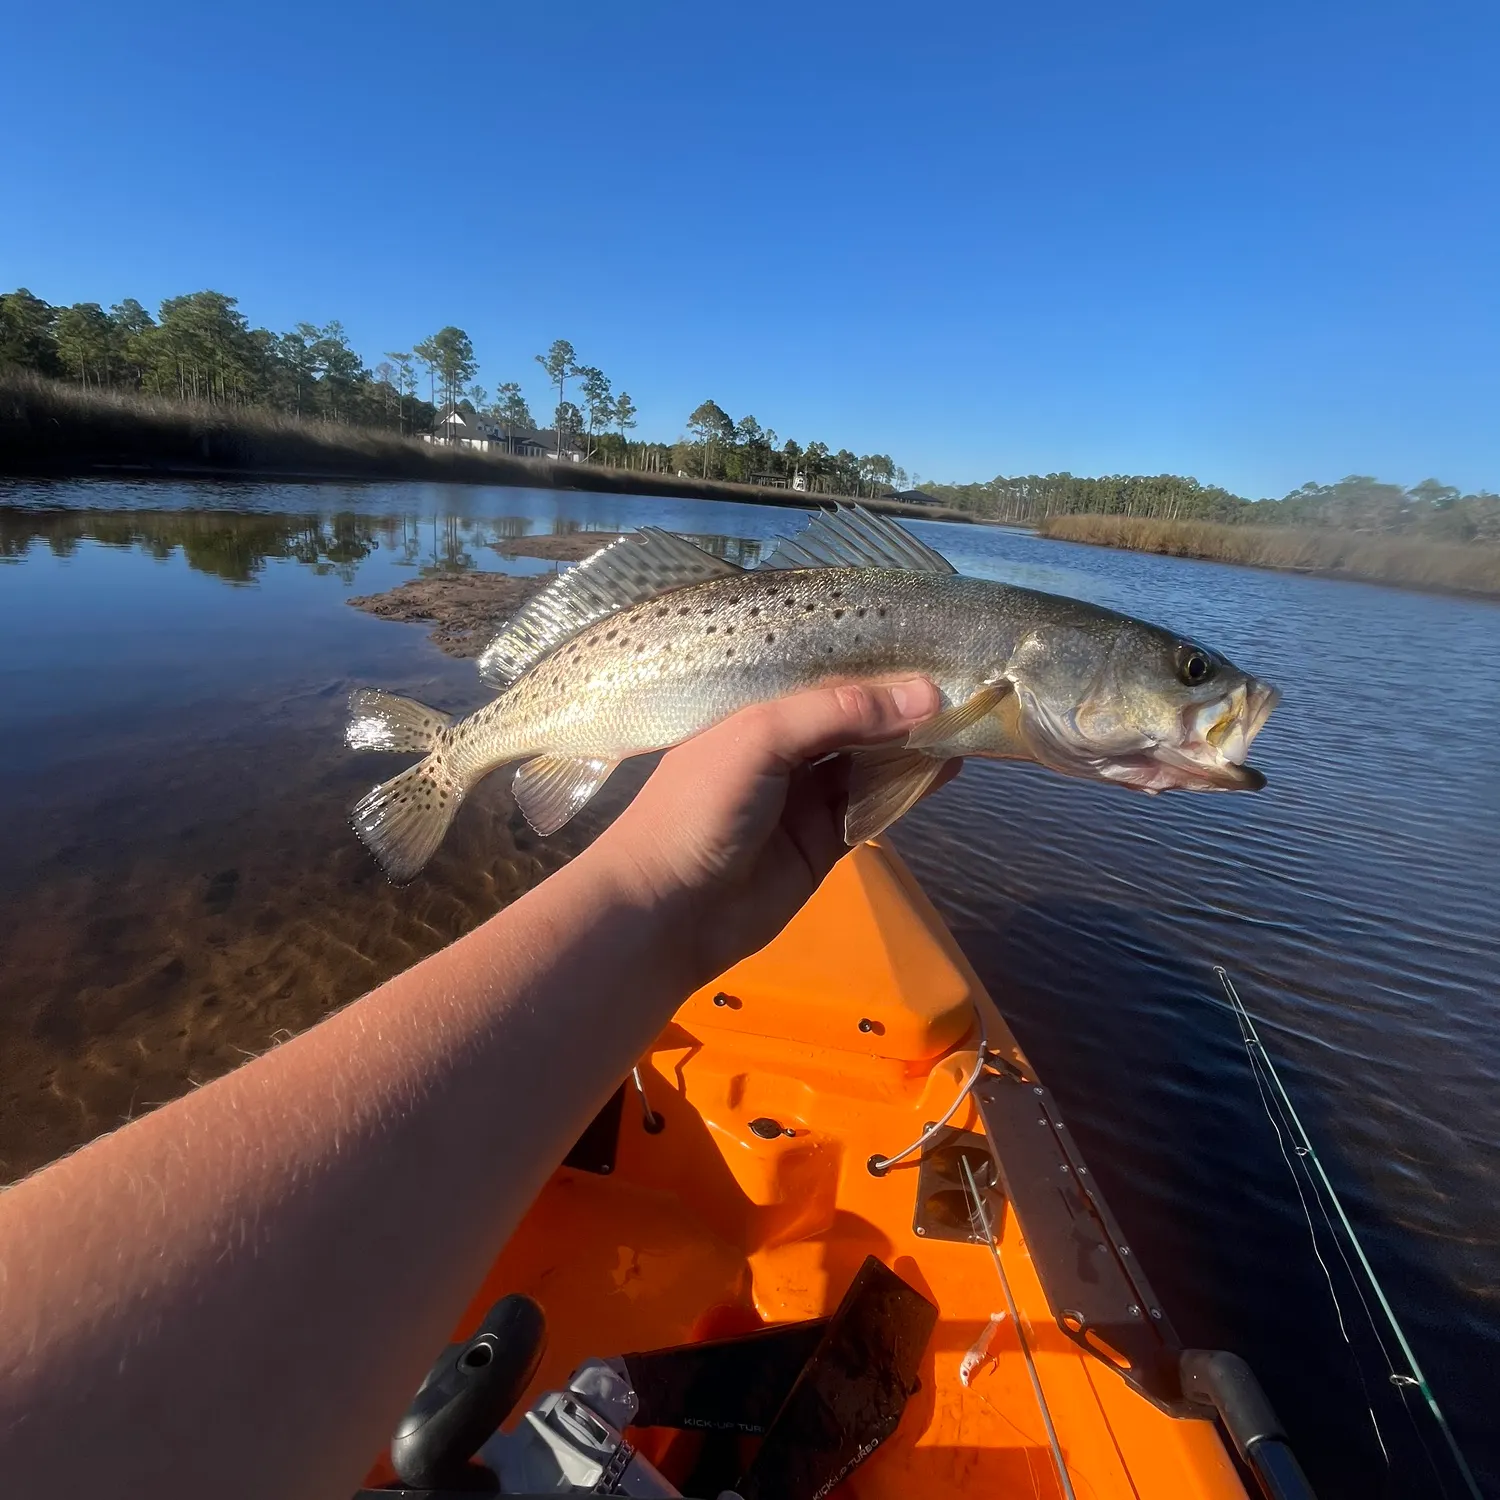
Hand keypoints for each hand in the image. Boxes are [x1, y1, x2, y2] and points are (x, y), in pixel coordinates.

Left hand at [590, 680, 958, 989]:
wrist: (667, 910)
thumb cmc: (699, 807)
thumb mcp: (761, 736)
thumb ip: (838, 712)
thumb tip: (924, 695)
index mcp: (753, 709)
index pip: (823, 676)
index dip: (873, 663)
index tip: (931, 646)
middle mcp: (781, 747)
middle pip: (853, 718)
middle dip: (901, 704)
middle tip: (964, 682)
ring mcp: (803, 797)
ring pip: (870, 761)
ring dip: (912, 744)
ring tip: (967, 720)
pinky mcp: (824, 843)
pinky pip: (874, 808)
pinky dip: (909, 789)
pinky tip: (947, 767)